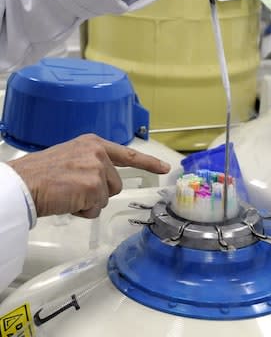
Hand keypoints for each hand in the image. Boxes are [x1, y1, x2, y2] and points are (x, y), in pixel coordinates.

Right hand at [7, 134, 169, 218]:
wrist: (22, 183)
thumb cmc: (40, 174)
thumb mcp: (72, 157)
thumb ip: (92, 163)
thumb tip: (105, 181)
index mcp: (94, 144)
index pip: (128, 154)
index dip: (148, 162)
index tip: (164, 167)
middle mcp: (99, 153)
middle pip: (115, 184)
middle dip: (98, 192)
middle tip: (73, 189)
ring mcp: (97, 169)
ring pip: (106, 197)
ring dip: (89, 202)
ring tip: (68, 194)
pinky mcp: (93, 186)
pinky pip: (96, 208)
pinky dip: (82, 211)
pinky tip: (67, 201)